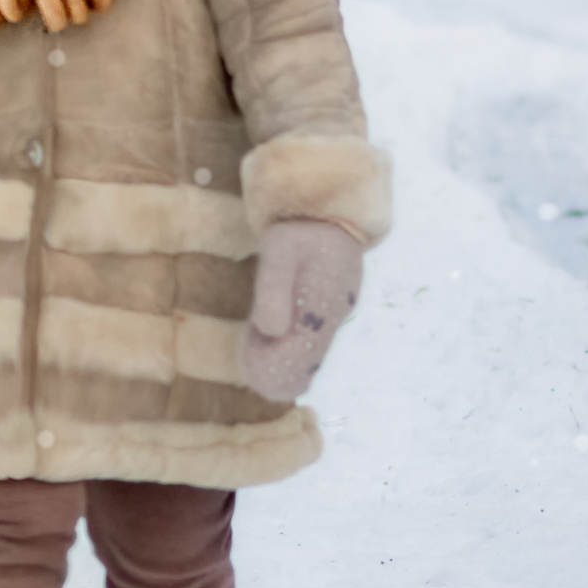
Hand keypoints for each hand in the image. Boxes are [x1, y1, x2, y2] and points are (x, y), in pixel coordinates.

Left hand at [239, 217, 362, 403]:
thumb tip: (271, 331)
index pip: (302, 353)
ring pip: (313, 348)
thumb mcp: (280, 252)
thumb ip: (274, 290)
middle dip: (282, 369)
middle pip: (310, 356)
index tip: (252, 372)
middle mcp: (334, 313)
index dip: (278, 367)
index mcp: (323, 305)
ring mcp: (335, 309)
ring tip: (257, 368)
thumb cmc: (299, 230)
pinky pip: (314, 335)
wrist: (329, 211)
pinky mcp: (332, 303)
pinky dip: (294, 345)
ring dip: (287, 359)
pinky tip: (272, 346)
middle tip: (252, 376)